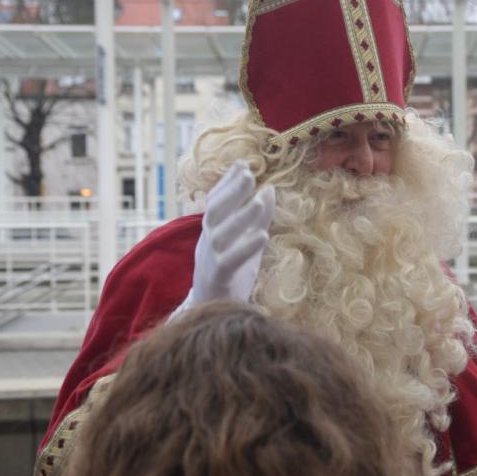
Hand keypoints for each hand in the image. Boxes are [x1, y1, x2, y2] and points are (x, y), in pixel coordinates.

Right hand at [171, 161, 274, 318]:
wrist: (213, 311)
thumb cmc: (231, 272)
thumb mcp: (245, 240)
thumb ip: (257, 217)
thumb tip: (269, 189)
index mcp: (212, 231)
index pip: (216, 202)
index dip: (227, 183)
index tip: (242, 164)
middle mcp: (207, 242)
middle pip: (214, 212)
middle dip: (231, 192)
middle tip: (249, 174)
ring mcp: (209, 260)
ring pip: (221, 235)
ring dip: (241, 216)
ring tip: (260, 201)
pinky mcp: (217, 279)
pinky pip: (228, 261)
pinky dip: (244, 247)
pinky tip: (262, 236)